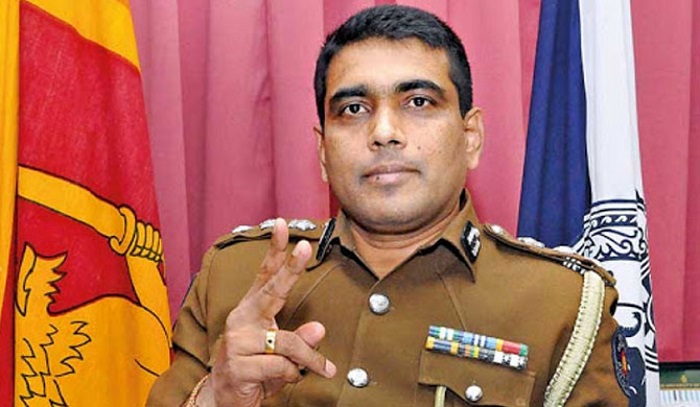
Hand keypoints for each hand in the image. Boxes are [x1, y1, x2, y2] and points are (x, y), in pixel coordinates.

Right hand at [208, 219, 336, 406]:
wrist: (225, 400)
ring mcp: (237, 342)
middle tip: (306, 248)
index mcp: (251, 310)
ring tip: (321, 369)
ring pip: (288, 343)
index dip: (275, 250)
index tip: (282, 224)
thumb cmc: (256, 370)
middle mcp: (241, 319)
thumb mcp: (283, 354)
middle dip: (290, 268)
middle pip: (271, 291)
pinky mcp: (238, 366)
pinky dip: (292, 375)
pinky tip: (284, 379)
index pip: (264, 276)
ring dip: (309, 359)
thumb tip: (318, 328)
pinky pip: (281, 366)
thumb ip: (299, 339)